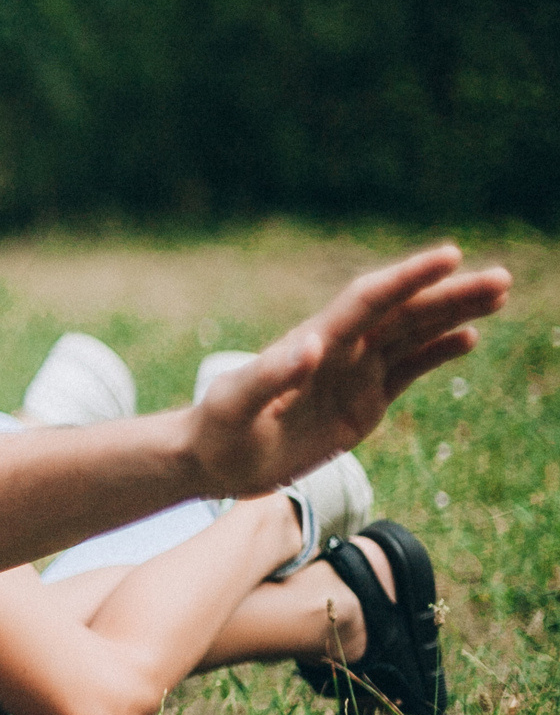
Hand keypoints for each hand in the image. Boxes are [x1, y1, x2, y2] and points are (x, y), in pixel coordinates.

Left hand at [189, 245, 510, 494]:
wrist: (213, 458)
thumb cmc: (218, 427)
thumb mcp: (237, 404)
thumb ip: (270, 376)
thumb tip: (310, 347)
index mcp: (315, 342)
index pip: (369, 301)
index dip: (408, 278)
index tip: (449, 255)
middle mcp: (340, 350)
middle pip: (404, 313)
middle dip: (452, 295)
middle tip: (501, 278)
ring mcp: (354, 375)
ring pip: (414, 336)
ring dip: (454, 315)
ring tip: (498, 294)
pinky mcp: (361, 404)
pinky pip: (406, 371)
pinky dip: (437, 352)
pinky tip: (468, 337)